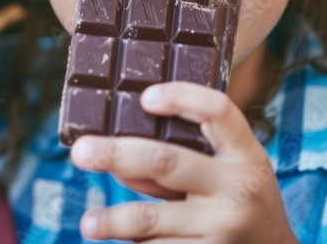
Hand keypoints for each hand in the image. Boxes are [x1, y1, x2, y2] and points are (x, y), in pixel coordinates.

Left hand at [70, 82, 296, 242]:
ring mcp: (223, 228)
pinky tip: (116, 243)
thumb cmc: (242, 202)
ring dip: (112, 220)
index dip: (181, 97)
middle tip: (80, 152)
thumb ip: (185, 161)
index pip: (218, 111)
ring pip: (150, 218)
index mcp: (246, 155)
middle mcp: (237, 189)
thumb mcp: (232, 172)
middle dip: (116, 155)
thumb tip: (116, 161)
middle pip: (165, 162)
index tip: (144, 96)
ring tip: (88, 223)